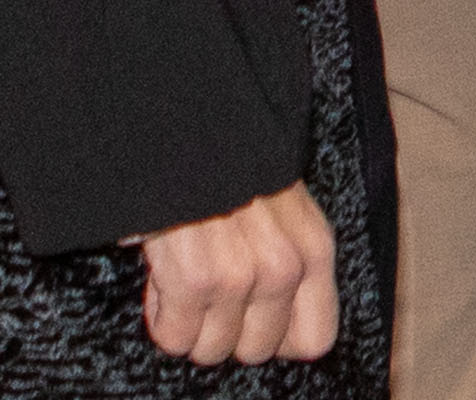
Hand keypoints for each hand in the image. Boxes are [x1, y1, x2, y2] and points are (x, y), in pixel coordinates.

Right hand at [135, 180, 337, 363]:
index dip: (275, 336)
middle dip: (226, 328)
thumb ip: (292, 262)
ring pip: (212, 350)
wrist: (183, 124)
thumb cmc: (227, 165)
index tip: (250, 317)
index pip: (314, 340)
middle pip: (256, 351)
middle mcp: (284, 267)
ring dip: (189, 322)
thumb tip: (279, 328)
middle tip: (208, 288)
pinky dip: (161, 316)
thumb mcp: (283, 207)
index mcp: (314, 249)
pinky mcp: (194, 280)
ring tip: (185, 275)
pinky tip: (164, 277)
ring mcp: (240, 276)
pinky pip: (175, 338)